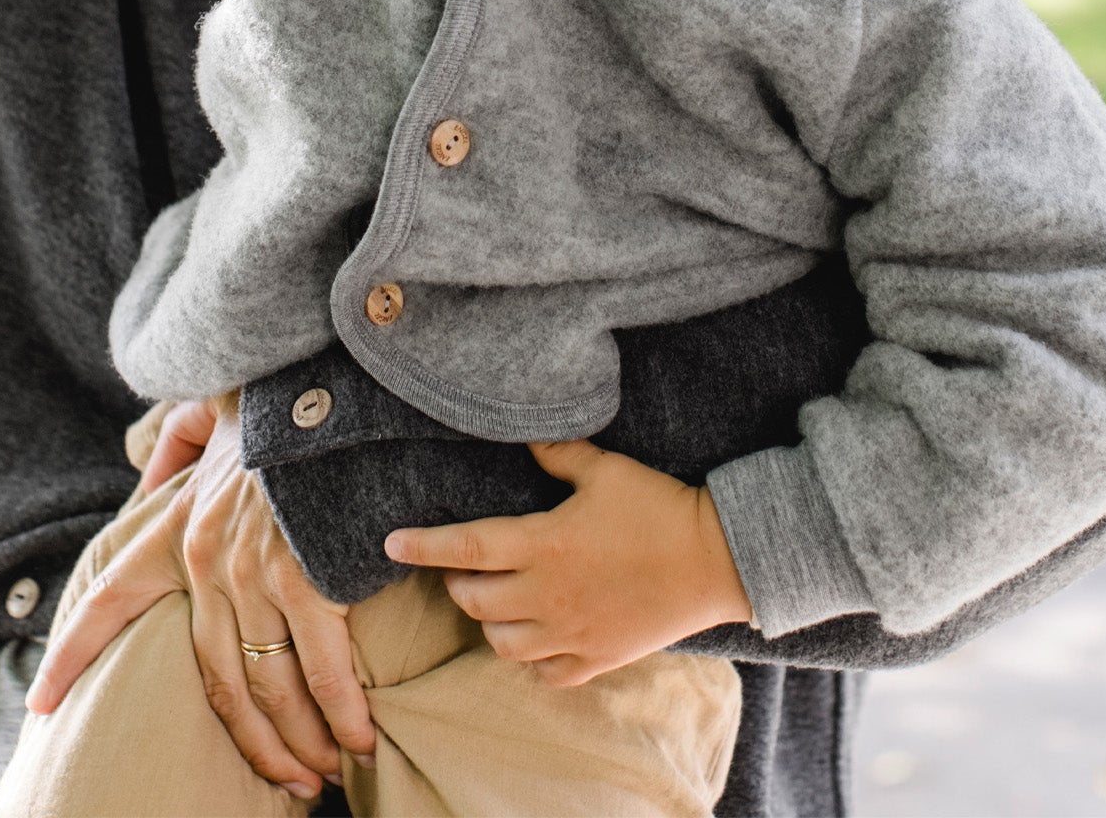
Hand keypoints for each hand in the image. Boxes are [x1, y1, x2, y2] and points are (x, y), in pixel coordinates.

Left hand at [28, 395, 375, 799]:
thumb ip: (176, 445)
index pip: (109, 599)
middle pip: (218, 682)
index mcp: (177, 526)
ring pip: (268, 688)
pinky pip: (322, 671)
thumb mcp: (210, 411)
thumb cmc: (280, 397)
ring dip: (299, 744)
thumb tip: (150, 479)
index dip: (71, 655)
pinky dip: (342, 716)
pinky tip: (358, 742)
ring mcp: (253, 573)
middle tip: (283, 784)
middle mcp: (206, 559)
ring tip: (320, 777)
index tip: (41, 707)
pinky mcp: (306, 577)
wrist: (330, 378)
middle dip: (253, 744)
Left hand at [384, 439, 754, 686]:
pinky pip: (544, 673)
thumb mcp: (604, 469)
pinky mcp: (596, 658)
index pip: (466, 547)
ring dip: (489, 621)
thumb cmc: (657, 507)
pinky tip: (535, 636)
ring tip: (497, 599)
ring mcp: (571, 633)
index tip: (390, 544)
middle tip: (464, 565)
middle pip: (474, 601)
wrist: (715, 560)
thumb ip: (557, 454)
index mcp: (545, 544)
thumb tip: (524, 432)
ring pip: (501, 644)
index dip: (424, 547)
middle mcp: (549, 595)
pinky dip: (530, 658)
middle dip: (456, 584)